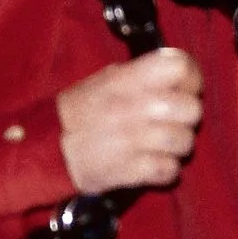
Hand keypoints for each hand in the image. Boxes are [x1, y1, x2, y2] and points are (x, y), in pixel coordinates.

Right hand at [56, 47, 202, 193]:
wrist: (46, 149)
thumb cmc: (78, 113)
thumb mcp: (105, 80)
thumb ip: (140, 74)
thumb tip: (174, 73)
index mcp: (127, 80)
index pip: (179, 67)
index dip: (191, 76)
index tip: (187, 86)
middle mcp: (133, 107)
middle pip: (191, 108)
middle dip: (187, 116)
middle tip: (175, 119)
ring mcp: (133, 140)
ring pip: (185, 141)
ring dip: (178, 145)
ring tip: (163, 144)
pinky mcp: (130, 171)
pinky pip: (169, 170)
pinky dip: (167, 170)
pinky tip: (155, 163)